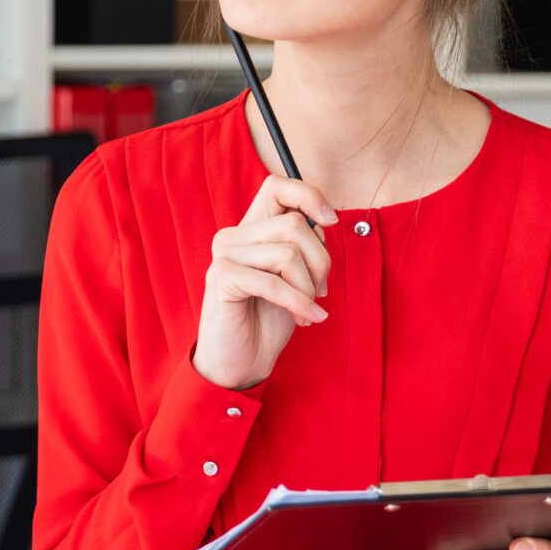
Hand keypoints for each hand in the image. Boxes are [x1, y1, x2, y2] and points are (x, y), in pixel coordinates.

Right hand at [193, 175, 335, 390]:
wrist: (240, 363)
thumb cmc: (267, 320)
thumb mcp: (295, 277)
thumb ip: (304, 246)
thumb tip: (323, 221)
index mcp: (250, 230)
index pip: (277, 186)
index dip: (309, 195)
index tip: (330, 220)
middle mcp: (232, 236)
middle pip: (295, 225)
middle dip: (321, 261)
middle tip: (320, 292)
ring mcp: (223, 256)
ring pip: (288, 253)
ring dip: (308, 288)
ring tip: (307, 309)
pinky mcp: (220, 278)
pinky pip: (273, 282)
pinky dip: (298, 303)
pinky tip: (307, 320)